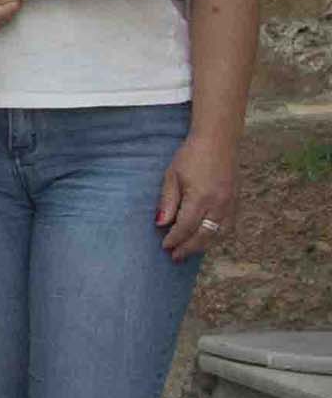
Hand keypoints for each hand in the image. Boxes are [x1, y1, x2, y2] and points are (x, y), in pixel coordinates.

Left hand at [161, 133, 241, 261]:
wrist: (218, 140)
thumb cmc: (191, 155)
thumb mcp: (172, 175)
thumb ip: (168, 201)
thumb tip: (161, 224)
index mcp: (201, 198)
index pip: (187, 227)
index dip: (175, 239)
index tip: (165, 246)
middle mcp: (219, 204)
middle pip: (204, 235)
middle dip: (189, 247)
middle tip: (175, 257)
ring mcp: (231, 203)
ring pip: (219, 233)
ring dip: (204, 245)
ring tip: (189, 251)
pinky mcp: (237, 201)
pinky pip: (228, 225)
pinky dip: (217, 235)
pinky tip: (207, 238)